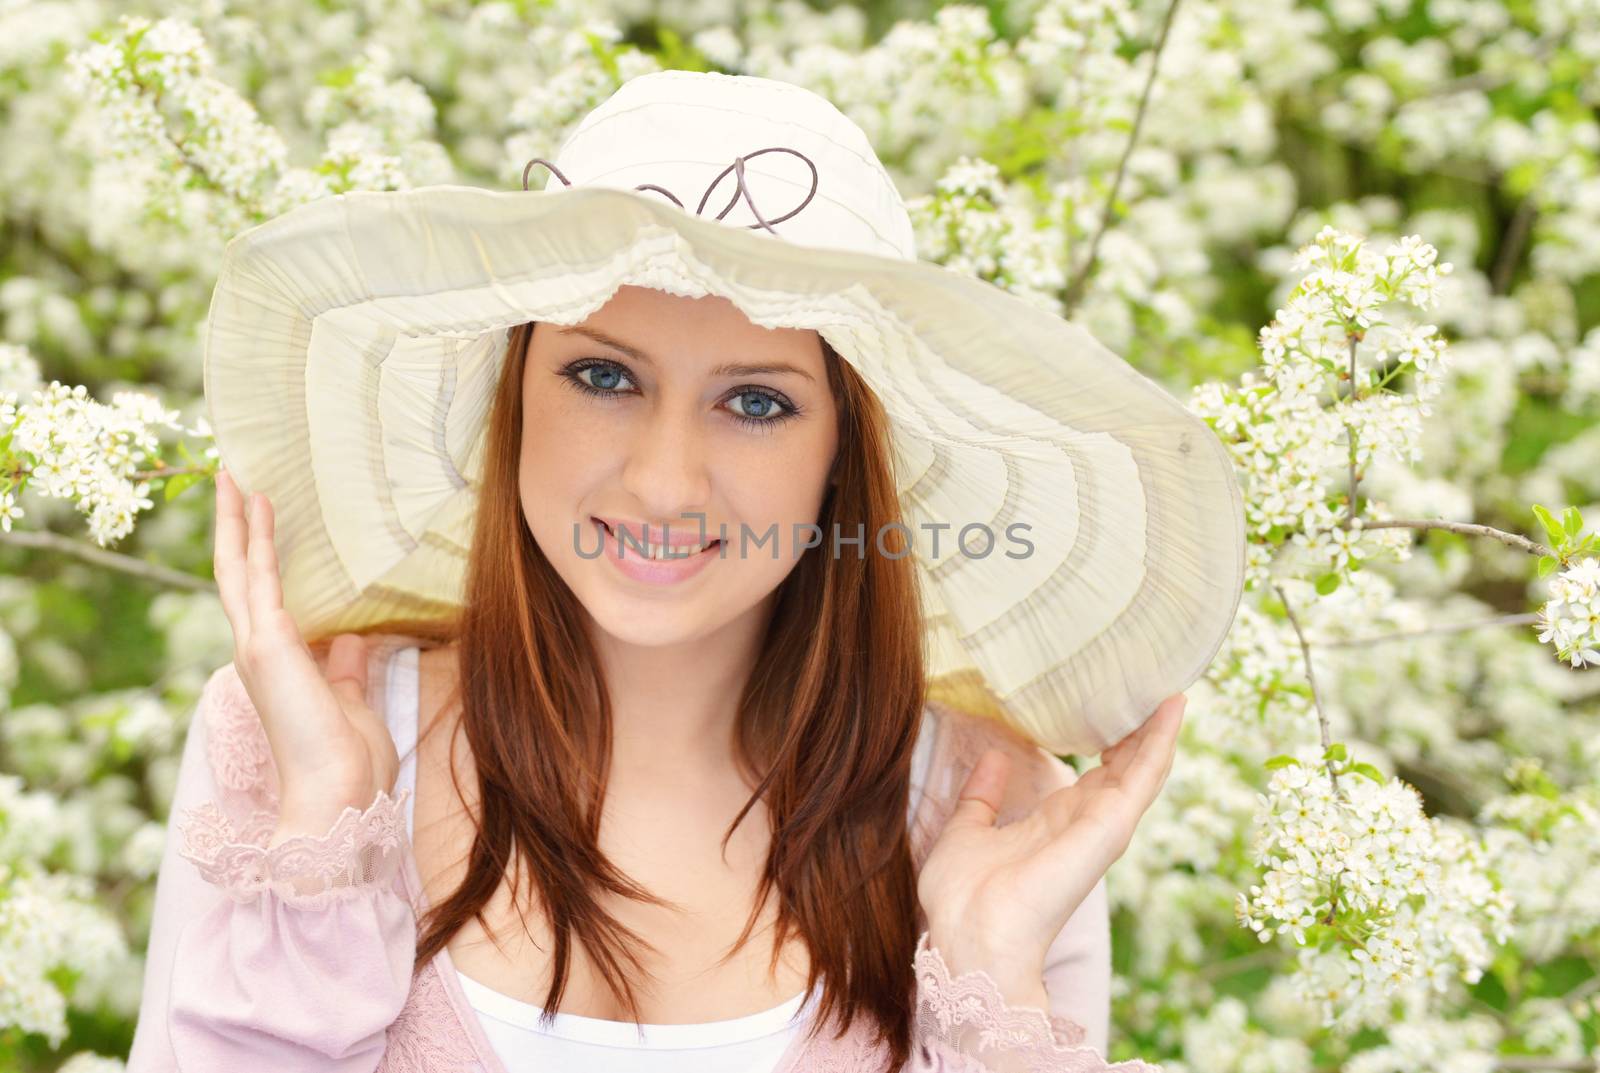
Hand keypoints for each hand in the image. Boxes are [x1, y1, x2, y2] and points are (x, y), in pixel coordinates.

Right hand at [212, 468, 398, 846]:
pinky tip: (259, 503)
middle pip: (236, 576)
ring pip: (239, 568)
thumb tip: (352, 639)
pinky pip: (260, 576)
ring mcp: (256, 646)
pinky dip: (259, 538)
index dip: (256, 559)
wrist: (337, 795)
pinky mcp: (268, 643)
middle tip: (230, 482)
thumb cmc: (348, 762)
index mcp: (275, 667)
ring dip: (237, 521)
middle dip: (234, 529)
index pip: (260, 601)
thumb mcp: (352, 702)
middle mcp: (256, 652)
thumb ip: (347, 669)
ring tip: (236, 478)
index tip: (258, 521)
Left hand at [916, 695, 1185, 995]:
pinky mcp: (1112, 825)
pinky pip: (1145, 774)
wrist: (973, 933)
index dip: (1106, 742)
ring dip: (1159, 729)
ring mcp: (1103, 824)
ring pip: (1143, 768)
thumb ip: (982, 796)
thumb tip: (995, 757)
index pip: (1092, 777)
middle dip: (1139, 730)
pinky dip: (1162, 739)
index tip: (1111, 705)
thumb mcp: (966, 830)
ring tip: (1172, 689)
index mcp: (1054, 824)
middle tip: (1150, 686)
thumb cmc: (964, 897)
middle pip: (1125, 768)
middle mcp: (1085, 823)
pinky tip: (1172, 707)